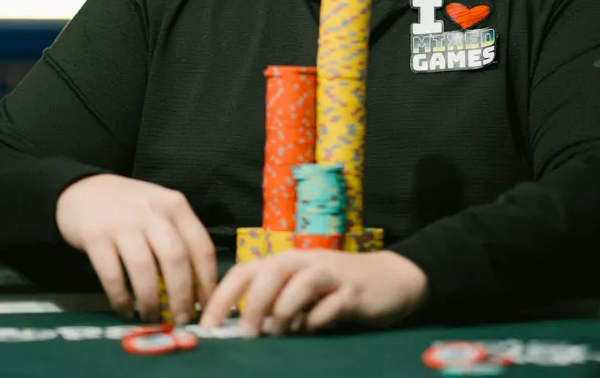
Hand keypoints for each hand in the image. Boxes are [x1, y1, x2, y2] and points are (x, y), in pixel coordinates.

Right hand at [55, 175, 218, 323]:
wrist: (83, 189)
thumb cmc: (129, 208)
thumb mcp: (160, 212)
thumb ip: (179, 239)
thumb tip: (197, 289)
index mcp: (176, 206)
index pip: (201, 247)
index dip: (207, 282)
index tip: (206, 306)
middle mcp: (152, 212)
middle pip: (176, 259)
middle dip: (182, 296)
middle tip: (181, 320)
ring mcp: (123, 222)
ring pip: (145, 269)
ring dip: (151, 300)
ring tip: (152, 318)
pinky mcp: (95, 235)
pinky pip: (112, 274)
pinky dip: (121, 297)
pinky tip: (125, 309)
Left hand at [200, 250, 427, 336]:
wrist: (391, 279)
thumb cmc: (337, 289)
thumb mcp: (301, 293)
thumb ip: (274, 306)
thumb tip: (242, 331)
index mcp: (285, 261)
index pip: (244, 271)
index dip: (222, 297)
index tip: (208, 326)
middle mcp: (304, 261)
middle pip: (270, 273)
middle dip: (253, 306)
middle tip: (246, 337)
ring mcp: (330, 274)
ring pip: (299, 284)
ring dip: (284, 312)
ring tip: (278, 335)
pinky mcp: (353, 291)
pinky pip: (330, 306)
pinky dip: (317, 321)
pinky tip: (314, 329)